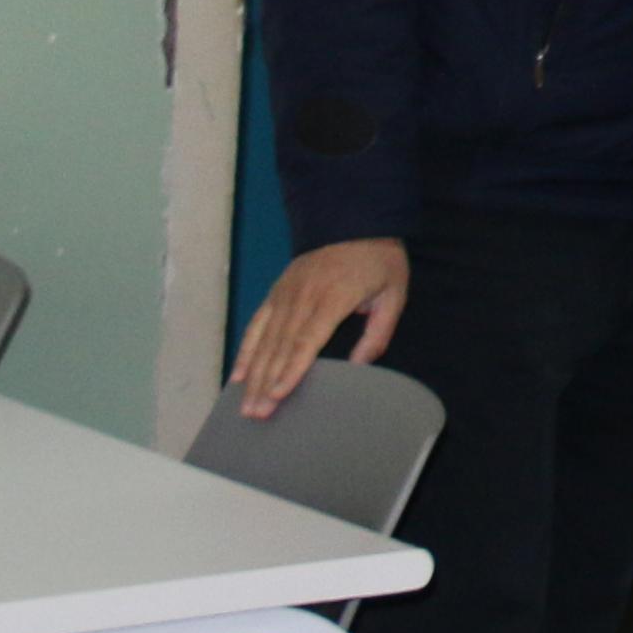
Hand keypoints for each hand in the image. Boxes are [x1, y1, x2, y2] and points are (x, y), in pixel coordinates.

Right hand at [232, 237, 407, 417]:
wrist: (354, 219)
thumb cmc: (378, 260)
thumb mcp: (394, 292)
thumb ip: (379, 331)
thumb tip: (360, 366)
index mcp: (334, 296)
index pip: (308, 339)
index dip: (292, 368)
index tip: (279, 394)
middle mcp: (303, 296)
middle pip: (280, 345)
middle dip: (266, 382)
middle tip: (256, 414)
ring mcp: (285, 293)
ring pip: (264, 339)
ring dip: (253, 374)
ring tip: (245, 405)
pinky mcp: (276, 292)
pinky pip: (256, 324)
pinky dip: (246, 351)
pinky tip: (238, 376)